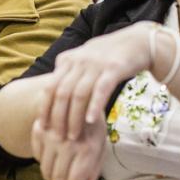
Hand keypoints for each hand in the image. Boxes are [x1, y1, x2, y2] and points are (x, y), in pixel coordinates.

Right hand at [33, 113, 106, 179]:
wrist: (76, 94)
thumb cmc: (92, 124)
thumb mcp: (100, 144)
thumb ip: (94, 168)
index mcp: (86, 149)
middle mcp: (67, 144)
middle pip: (59, 177)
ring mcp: (52, 137)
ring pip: (46, 168)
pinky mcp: (40, 130)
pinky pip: (37, 154)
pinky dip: (41, 165)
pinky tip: (48, 171)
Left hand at [40, 22, 151, 141]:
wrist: (137, 41)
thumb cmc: (107, 56)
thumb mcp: (82, 60)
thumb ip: (67, 73)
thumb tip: (49, 93)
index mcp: (67, 60)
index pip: (49, 88)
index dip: (44, 109)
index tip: (42, 127)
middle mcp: (79, 61)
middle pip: (62, 93)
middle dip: (58, 118)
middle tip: (57, 137)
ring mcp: (95, 64)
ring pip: (79, 94)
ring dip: (74, 118)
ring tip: (73, 136)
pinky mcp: (114, 68)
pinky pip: (101, 90)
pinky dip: (94, 106)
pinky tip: (91, 122)